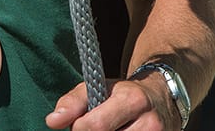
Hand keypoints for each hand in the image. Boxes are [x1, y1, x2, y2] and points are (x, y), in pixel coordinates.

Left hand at [45, 76, 181, 129]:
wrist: (162, 100)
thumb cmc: (123, 94)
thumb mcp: (98, 88)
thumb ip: (72, 103)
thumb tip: (52, 121)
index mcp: (132, 100)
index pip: (95, 126)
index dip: (79, 129)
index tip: (79, 125)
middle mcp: (149, 123)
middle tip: (92, 128)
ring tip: (111, 129)